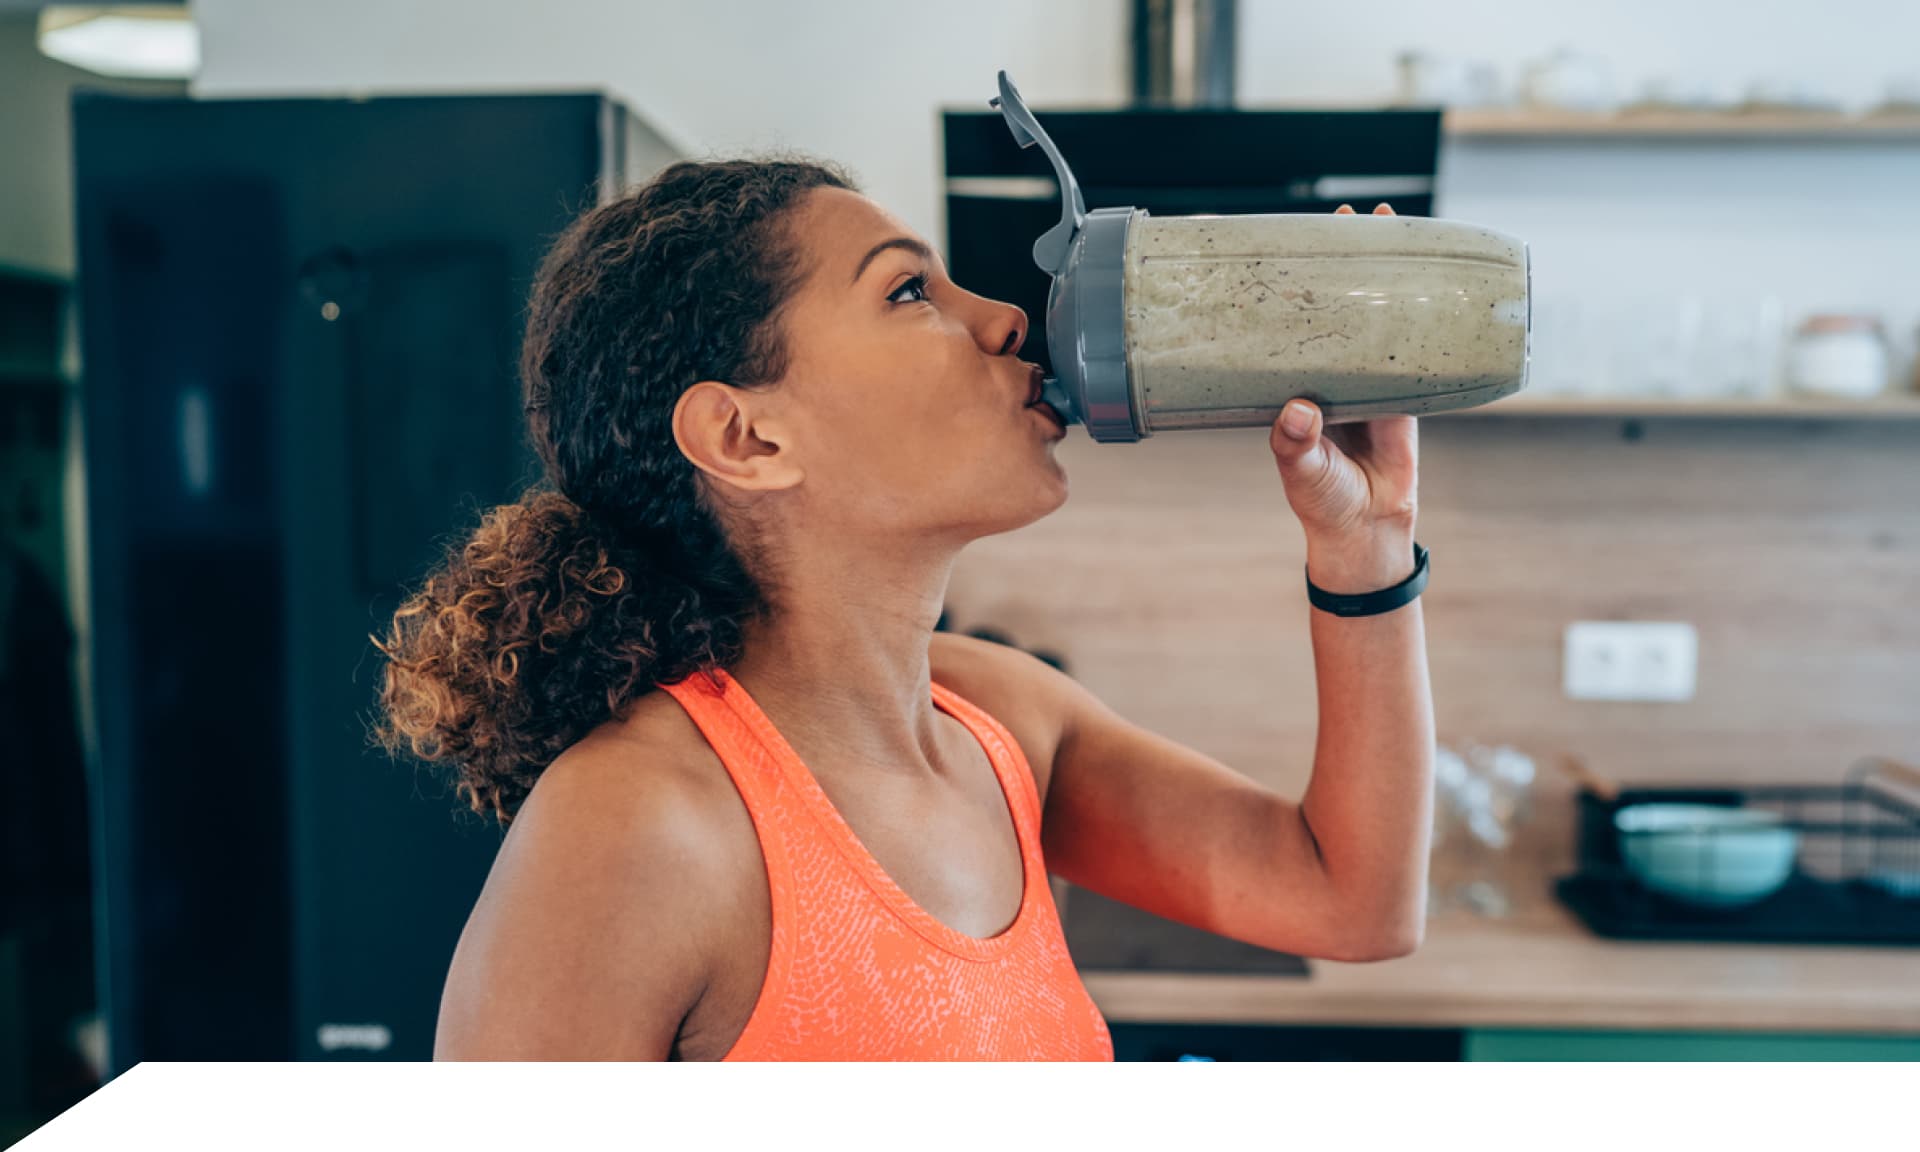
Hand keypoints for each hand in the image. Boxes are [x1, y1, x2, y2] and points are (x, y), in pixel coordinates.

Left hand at [1268, 203, 1419, 592]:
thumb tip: (1296, 408)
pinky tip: (1435, 288)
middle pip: (1337, 309)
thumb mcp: (1301, 472)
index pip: (1291, 324)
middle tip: (1353, 218)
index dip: (1296, 283)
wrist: (1367, 531)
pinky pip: (1417, 350)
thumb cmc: (1321, 502)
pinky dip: (1425, 321)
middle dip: (1347, 264)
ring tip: (1394, 232)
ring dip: (1387, 282)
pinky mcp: (1406, 396)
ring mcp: (1370, 381)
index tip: (1297, 240)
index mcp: (1295, 385)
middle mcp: (1329, 376)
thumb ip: (1295, 443)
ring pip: (1378, 322)